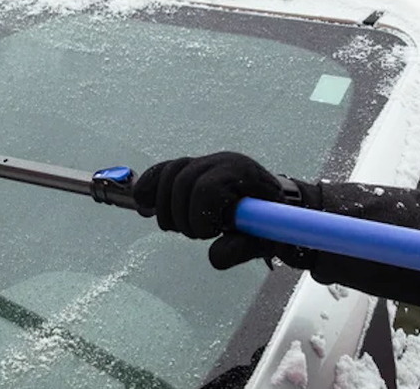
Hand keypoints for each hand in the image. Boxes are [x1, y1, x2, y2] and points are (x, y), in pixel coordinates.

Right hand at [133, 152, 314, 268]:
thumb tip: (214, 257)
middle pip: (183, 180)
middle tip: (193, 234)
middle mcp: (223, 161)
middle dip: (181, 214)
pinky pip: (163, 170)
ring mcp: (206, 161)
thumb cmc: (272, 224)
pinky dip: (150, 184)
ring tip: (176, 225)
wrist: (277, 207)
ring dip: (165, 204)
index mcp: (243, 174)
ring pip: (169, 173)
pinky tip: (142, 200)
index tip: (211, 233)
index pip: (206, 188)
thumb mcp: (263, 241)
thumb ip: (241, 250)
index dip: (200, 216)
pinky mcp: (192, 167)